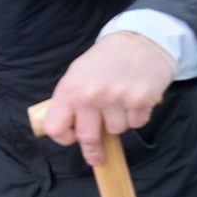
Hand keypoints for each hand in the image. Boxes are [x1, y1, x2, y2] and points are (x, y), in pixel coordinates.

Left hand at [44, 31, 174, 165]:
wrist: (141, 39)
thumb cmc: (106, 59)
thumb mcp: (77, 74)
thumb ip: (70, 101)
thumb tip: (68, 131)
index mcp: (70, 89)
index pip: (55, 127)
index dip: (63, 137)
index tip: (72, 138)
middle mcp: (91, 95)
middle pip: (87, 137)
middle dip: (93, 150)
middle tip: (97, 157)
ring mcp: (116, 98)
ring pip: (116, 131)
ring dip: (119, 123)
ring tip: (121, 102)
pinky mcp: (140, 100)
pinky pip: (137, 123)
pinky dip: (137, 115)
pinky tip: (136, 98)